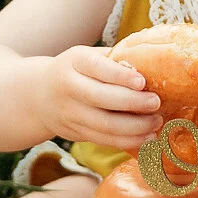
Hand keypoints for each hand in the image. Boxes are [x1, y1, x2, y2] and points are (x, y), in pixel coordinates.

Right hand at [30, 44, 163, 150]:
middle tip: (156, 103)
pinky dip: (127, 141)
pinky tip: (146, 138)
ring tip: (156, 123)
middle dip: (132, 103)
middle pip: (100, 99)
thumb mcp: (88, 56)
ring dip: (134, 127)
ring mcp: (71, 114)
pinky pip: (104, 140)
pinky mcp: (77, 133)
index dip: (120, 76)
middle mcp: (69, 88)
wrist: (40, 95)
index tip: (142, 82)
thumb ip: (115, 60)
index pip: (97, 68)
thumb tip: (153, 66)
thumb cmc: (78, 70)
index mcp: (75, 62)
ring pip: (104, 125)